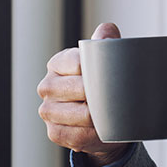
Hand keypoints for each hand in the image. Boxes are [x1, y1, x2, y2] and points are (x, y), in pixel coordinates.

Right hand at [37, 22, 131, 165]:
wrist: (101, 120)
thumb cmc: (102, 86)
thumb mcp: (105, 63)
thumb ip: (106, 44)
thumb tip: (107, 30)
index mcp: (58, 63)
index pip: (78, 63)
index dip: (98, 71)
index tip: (113, 76)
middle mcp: (48, 86)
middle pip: (79, 89)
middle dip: (102, 95)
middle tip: (118, 98)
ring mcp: (48, 110)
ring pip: (79, 114)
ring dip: (100, 117)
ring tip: (113, 115)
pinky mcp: (54, 132)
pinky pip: (76, 135)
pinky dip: (93, 135)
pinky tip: (102, 130)